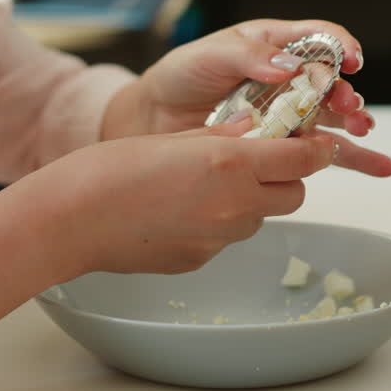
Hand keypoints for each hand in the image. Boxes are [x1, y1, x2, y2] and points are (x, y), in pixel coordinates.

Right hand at [31, 120, 337, 275]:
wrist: (73, 219)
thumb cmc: (110, 171)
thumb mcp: (174, 138)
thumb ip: (223, 136)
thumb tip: (254, 130)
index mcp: (230, 164)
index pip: (303, 159)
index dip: (316, 149)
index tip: (317, 143)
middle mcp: (234, 205)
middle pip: (295, 194)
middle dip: (287, 177)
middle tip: (263, 161)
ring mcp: (219, 238)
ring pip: (262, 218)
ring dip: (253, 201)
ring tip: (210, 184)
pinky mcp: (201, 260)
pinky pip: (227, 238)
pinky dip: (220, 223)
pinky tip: (183, 210)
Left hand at [104, 19, 390, 176]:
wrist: (156, 118)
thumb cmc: (183, 75)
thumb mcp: (211, 54)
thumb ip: (250, 56)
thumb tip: (289, 65)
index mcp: (274, 44)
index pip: (319, 38)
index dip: (341, 46)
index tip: (351, 60)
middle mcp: (289, 77)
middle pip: (332, 81)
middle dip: (346, 92)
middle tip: (348, 105)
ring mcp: (289, 111)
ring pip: (335, 116)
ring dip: (354, 124)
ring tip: (363, 131)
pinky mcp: (284, 142)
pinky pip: (323, 148)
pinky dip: (353, 157)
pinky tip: (379, 165)